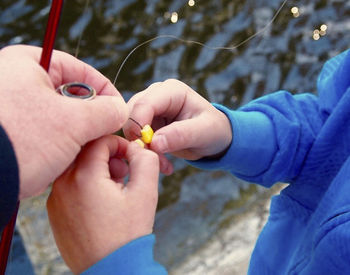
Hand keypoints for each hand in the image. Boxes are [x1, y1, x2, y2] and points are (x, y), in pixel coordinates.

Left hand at [0, 45, 127, 198]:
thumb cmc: (23, 141)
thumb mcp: (74, 122)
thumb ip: (107, 112)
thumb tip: (121, 111)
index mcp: (27, 63)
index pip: (80, 70)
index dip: (106, 90)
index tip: (119, 110)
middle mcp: (16, 81)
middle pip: (71, 95)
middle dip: (90, 118)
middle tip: (103, 134)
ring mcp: (11, 108)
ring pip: (60, 117)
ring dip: (76, 135)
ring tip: (81, 151)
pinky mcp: (11, 132)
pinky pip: (45, 133)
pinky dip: (59, 145)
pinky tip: (63, 159)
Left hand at [47, 135, 158, 273]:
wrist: (110, 270)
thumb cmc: (127, 234)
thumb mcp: (145, 192)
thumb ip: (145, 160)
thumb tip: (137, 148)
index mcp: (83, 176)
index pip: (99, 141)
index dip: (119, 144)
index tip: (130, 156)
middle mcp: (63, 184)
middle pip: (86, 153)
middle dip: (109, 157)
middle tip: (124, 173)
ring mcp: (55, 200)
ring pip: (78, 169)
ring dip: (98, 171)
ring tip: (115, 189)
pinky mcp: (55, 212)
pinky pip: (70, 186)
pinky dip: (87, 185)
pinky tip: (102, 203)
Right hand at [123, 79, 231, 160]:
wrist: (213, 139)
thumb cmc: (213, 130)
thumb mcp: (203, 132)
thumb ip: (181, 135)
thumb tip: (154, 142)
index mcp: (172, 90)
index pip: (144, 103)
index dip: (139, 125)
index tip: (145, 147)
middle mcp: (156, 95)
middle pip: (131, 114)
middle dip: (139, 139)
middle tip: (155, 160)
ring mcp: (149, 109)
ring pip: (129, 127)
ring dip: (142, 149)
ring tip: (164, 164)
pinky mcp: (145, 123)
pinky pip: (135, 138)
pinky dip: (146, 153)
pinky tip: (164, 164)